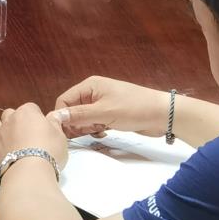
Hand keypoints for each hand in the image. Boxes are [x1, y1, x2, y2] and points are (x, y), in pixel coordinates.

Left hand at [0, 103, 68, 174]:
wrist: (30, 172)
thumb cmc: (48, 151)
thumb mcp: (60, 136)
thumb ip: (55, 123)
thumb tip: (54, 116)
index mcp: (27, 113)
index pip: (31, 108)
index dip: (37, 118)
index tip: (42, 129)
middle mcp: (9, 120)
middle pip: (10, 114)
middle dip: (17, 121)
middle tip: (27, 135)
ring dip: (1, 130)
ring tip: (10, 141)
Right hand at [51, 75, 168, 139]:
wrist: (162, 114)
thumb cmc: (133, 109)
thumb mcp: (104, 112)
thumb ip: (79, 115)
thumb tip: (56, 117)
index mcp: (90, 86)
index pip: (65, 100)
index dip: (62, 116)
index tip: (63, 132)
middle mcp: (94, 93)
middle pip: (73, 110)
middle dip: (76, 123)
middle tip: (85, 133)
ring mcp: (103, 104)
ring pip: (84, 118)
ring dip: (87, 127)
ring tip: (98, 132)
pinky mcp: (110, 114)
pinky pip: (95, 122)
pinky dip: (96, 129)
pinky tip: (103, 133)